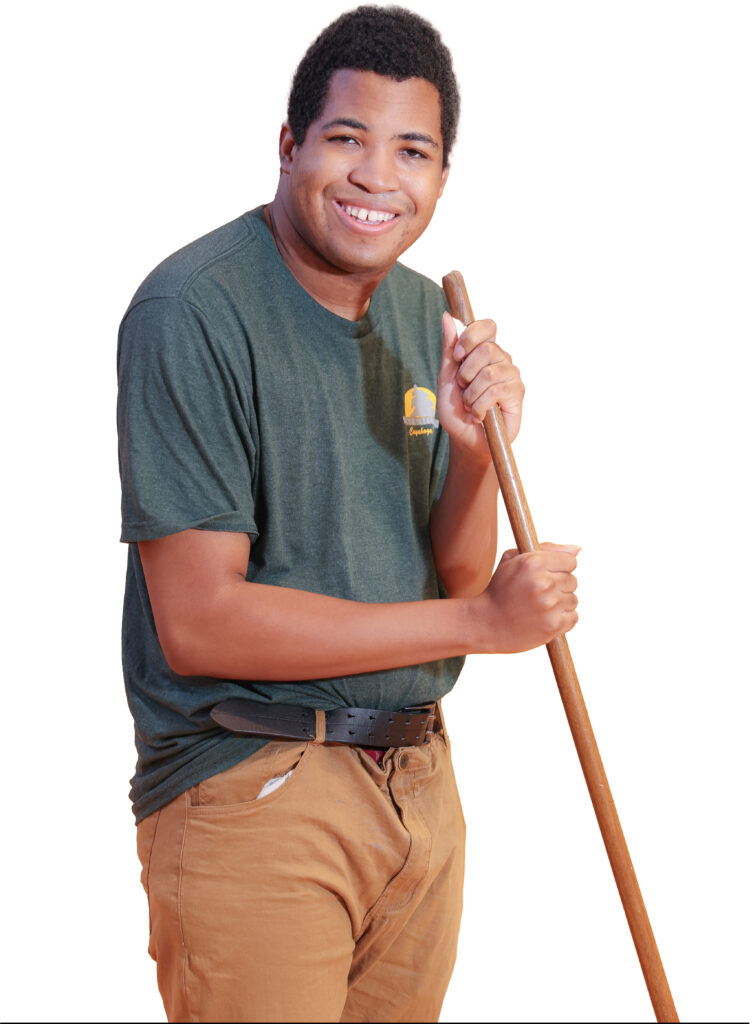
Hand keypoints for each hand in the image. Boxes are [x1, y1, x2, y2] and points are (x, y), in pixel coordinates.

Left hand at [437, 311, 524, 466]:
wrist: (465, 439)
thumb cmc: (456, 410)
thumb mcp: (446, 377)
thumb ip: (449, 349)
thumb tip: (448, 317)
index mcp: (484, 351)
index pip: (487, 326)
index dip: (471, 336)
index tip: (458, 356)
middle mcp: (501, 359)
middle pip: (487, 349)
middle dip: (466, 372)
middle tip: (463, 388)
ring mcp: (511, 375)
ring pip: (489, 373)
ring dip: (471, 394)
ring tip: (469, 405)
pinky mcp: (517, 393)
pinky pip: (496, 391)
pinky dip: (479, 406)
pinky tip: (478, 414)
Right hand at [474, 542, 579, 652]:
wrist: (484, 624)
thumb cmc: (499, 590)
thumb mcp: (512, 560)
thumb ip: (546, 549)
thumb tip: (578, 550)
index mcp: (533, 562)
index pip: (570, 561)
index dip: (558, 569)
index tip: (546, 576)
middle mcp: (544, 582)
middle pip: (572, 580)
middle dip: (558, 586)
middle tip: (538, 594)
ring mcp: (550, 605)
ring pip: (573, 599)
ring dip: (560, 604)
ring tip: (538, 607)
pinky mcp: (554, 625)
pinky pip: (573, 617)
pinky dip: (562, 619)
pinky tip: (543, 618)